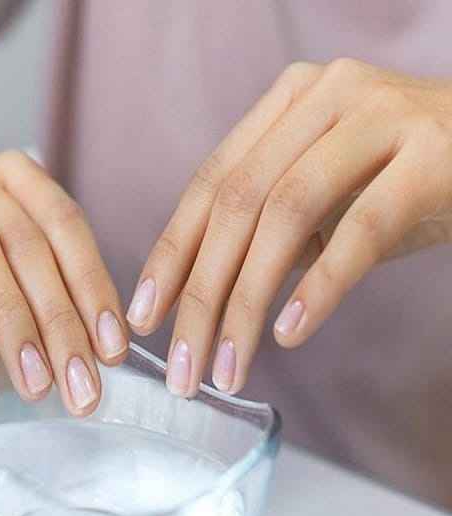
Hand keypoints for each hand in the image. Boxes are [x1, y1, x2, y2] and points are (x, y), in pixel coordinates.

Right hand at [0, 151, 127, 412]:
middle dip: (60, 317)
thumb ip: (69, 307)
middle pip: (25, 240)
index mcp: (14, 182)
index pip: (64, 222)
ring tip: (36, 380)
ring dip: (14, 321)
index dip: (94, 284)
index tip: (113, 349)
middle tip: (80, 381)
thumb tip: (110, 350)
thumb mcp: (33, 303)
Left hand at [129, 58, 451, 395]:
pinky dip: (319, 286)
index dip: (171, 253)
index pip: (211, 183)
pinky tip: (290, 332)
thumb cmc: (412, 178)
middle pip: (237, 204)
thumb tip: (202, 293)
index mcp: (290, 103)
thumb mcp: (330, 194)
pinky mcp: (433, 158)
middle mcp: (326, 97)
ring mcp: (380, 119)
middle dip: (200, 293)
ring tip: (227, 367)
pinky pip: (361, 229)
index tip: (143, 317)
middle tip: (181, 365)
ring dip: (247, 303)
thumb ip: (271, 227)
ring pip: (285, 215)